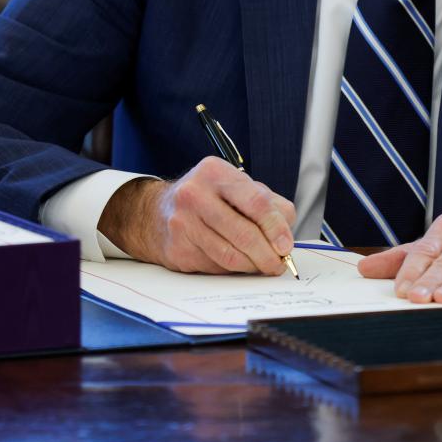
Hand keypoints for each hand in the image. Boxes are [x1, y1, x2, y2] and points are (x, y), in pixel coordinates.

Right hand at [98, 157, 296, 274]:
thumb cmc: (207, 199)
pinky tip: (238, 264)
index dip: (276, 227)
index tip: (286, 246)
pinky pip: (215, 266)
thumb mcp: (235, 187)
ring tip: (262, 266)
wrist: (156, 213)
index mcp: (215, 172)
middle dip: (267, 255)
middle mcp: (195, 194)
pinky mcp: (177, 249)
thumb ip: (267, 203)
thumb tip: (286, 234)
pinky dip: (233, 269)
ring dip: (252, 266)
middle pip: (244, 233)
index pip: (256, 202)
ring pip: (230, 255)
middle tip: (278, 264)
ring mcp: (183, 223)